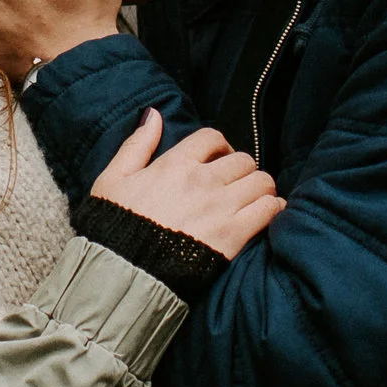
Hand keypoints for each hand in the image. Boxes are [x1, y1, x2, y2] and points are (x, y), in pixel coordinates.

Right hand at [93, 110, 281, 258]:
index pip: (212, 138)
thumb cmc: (114, 227)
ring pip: (261, 182)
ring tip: (252, 197)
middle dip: (241, 169)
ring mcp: (221, 208)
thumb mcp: (113, 179)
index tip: (217, 159)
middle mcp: (203, 181)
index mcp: (175, 164)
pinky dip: (273, 208)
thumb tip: (154, 114)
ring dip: (260, 187)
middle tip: (235, 183)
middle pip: (242, 160)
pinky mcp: (234, 235)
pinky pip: (269, 210)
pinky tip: (268, 211)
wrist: (124, 273)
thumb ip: (137, 144)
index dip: (219, 146)